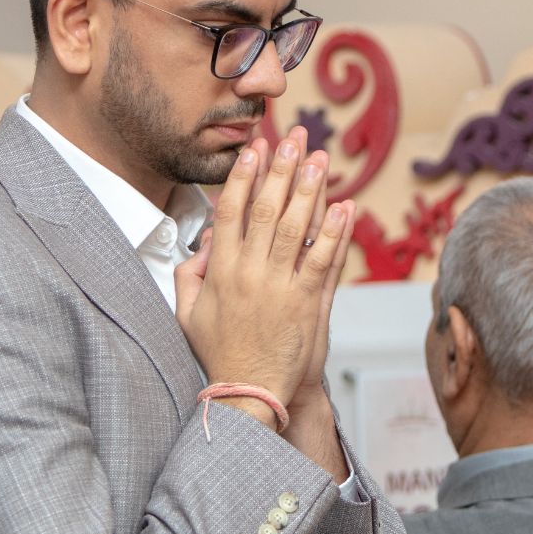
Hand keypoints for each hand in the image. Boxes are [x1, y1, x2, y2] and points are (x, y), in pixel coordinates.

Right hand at [174, 127, 354, 428]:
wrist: (250, 395)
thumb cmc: (220, 355)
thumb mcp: (187, 315)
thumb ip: (191, 276)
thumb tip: (204, 243)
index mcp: (220, 273)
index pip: (230, 212)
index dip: (244, 176)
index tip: (254, 149)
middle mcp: (250, 274)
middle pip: (266, 210)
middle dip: (281, 170)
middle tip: (293, 139)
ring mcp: (281, 288)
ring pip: (296, 229)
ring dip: (310, 190)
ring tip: (320, 160)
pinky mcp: (308, 304)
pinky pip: (323, 261)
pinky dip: (334, 232)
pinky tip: (345, 206)